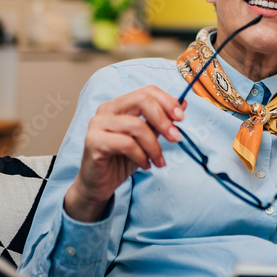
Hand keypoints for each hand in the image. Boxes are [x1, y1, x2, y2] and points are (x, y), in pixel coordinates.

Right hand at [64, 86, 185, 222]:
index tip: (181, 118)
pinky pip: (126, 144)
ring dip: (154, 146)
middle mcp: (107, 109)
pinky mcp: (93, 141)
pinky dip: (141, 155)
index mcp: (120, 104)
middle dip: (164, 120)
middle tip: (175, 138)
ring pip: (136, 125)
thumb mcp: (147, 139)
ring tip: (159, 161)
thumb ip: (160, 121)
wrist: (100, 185)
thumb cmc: (122, 160)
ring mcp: (98, 124)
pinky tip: (145, 165)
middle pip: (142, 100)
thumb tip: (183, 103)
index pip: (147, 91)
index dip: (167, 102)